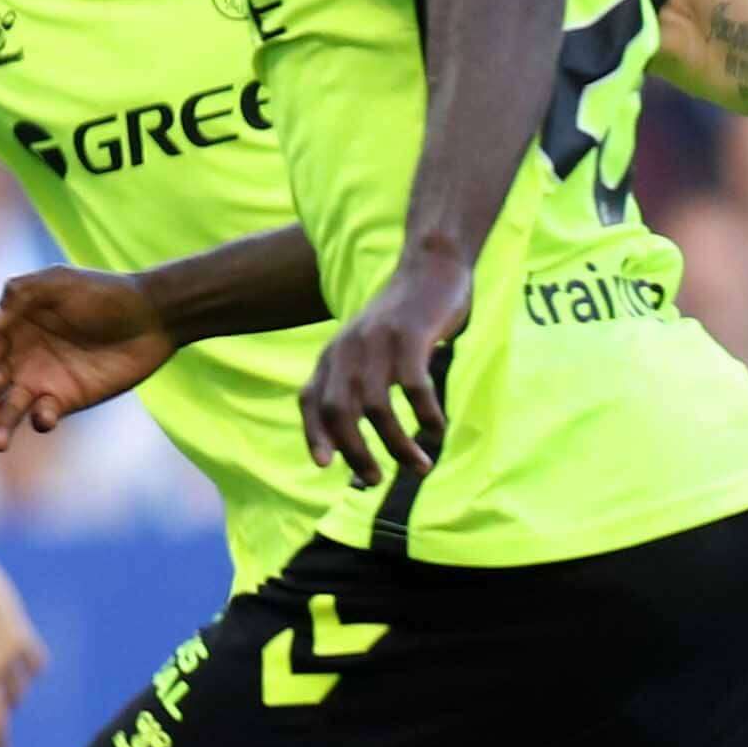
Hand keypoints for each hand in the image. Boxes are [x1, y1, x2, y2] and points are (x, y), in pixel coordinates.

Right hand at [0, 265, 176, 452]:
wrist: (152, 317)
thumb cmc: (105, 293)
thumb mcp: (60, 281)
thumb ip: (22, 293)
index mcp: (13, 328)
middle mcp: (22, 357)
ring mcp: (43, 382)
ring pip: (7, 409)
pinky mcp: (66, 400)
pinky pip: (41, 417)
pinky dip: (39, 420)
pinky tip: (47, 415)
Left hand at [302, 255, 467, 487]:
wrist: (430, 267)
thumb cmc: (403, 323)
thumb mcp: (369, 352)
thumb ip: (358, 390)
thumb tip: (353, 450)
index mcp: (333, 355)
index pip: (310, 401)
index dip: (313, 435)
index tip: (325, 466)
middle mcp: (347, 350)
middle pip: (337, 412)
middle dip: (356, 452)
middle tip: (376, 479)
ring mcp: (377, 343)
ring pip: (377, 408)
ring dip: (398, 445)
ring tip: (421, 467)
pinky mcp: (410, 337)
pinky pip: (414, 387)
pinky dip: (424, 414)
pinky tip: (436, 429)